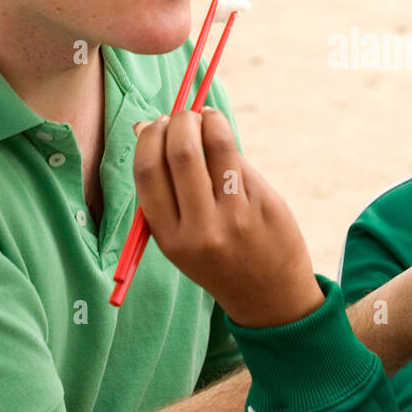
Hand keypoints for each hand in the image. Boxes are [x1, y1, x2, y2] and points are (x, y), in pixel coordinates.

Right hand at [132, 110, 322, 328]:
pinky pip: (241, 162)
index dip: (149, 139)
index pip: (148, 173)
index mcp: (170, 238)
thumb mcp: (180, 238)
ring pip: (216, 147)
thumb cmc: (217, 257)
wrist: (269, 295)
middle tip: (182, 115)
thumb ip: (164, 188)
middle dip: (178, 122)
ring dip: (208, 120)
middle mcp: (201, 229)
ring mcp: (236, 217)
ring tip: (206, 116)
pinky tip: (223, 134)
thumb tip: (143, 127)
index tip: (156, 124)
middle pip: (180, 154)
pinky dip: (228, 140)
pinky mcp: (264, 205)